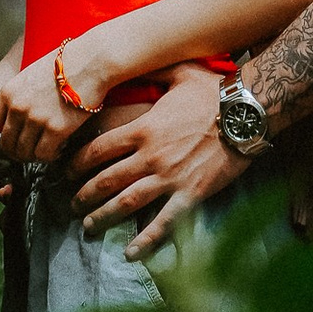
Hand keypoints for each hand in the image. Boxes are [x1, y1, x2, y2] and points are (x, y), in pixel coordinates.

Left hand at [0, 49, 93, 171]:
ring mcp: (36, 118)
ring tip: (48, 141)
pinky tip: (59, 144)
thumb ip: (16, 100)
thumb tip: (9, 127)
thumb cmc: (63, 66)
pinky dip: (50, 155)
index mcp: (8, 92)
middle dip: (16, 152)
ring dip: (35, 153)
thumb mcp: (29, 77)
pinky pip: (44, 156)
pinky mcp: (56, 129)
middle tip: (30, 147)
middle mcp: (18, 107)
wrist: (91, 61)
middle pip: (6, 146)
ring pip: (25, 153)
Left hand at [69, 64, 237, 256]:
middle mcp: (150, 156)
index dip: (79, 162)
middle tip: (72, 205)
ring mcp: (169, 178)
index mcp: (144, 128)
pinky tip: (130, 253)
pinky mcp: (190, 196)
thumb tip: (132, 58)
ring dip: (104, 216)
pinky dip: (145, 241)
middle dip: (85, 195)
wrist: (245, 115)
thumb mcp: (179, 72)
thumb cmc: (212, 92)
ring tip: (89, 227)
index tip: (67, 171)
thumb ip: (152, 69)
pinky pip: (163, 223)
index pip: (101, 148)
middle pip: (108, 179)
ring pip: (128, 203)